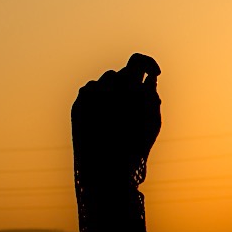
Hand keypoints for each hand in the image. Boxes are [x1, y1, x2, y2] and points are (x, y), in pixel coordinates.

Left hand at [72, 53, 161, 186]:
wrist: (104, 171)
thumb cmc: (135, 149)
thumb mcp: (153, 123)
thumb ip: (153, 96)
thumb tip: (148, 79)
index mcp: (129, 89)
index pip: (139, 61)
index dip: (149, 64)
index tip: (154, 73)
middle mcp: (107, 88)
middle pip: (122, 73)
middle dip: (131, 84)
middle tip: (136, 100)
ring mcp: (89, 95)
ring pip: (105, 80)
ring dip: (114, 91)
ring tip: (118, 115)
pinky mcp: (77, 103)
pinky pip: (90, 91)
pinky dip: (99, 99)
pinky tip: (104, 117)